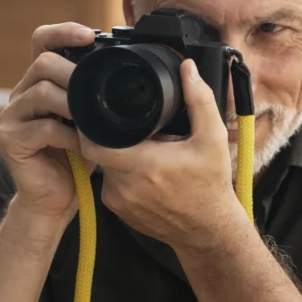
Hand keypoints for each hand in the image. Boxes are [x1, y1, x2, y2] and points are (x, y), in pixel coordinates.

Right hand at [0, 22, 95, 220]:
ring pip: (41, 92)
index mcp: (39, 83)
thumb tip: (127, 74)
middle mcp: (20, 95)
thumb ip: (95, 96)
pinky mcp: (10, 140)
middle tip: (97, 90)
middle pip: (42, 63)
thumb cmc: (75, 159)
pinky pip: (42, 128)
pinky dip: (68, 135)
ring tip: (93, 120)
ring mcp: (11, 117)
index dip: (63, 31)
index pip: (42, 42)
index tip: (89, 34)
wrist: (54, 199)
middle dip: (74, 73)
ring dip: (74, 105)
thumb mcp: (90, 120)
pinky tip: (82, 145)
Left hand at [79, 59, 248, 249]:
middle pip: (98, 150)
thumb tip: (187, 69)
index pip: (93, 142)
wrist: (208, 232)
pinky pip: (109, 183)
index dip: (90, 124)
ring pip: (104, 166)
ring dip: (117, 154)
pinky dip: (121, 173)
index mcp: (141, 165)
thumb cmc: (210, 186)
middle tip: (129, 127)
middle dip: (110, 136)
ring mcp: (117, 201)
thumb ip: (199, 100)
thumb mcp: (211, 139)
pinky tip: (141, 169)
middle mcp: (123, 185)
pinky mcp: (117, 211)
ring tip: (141, 148)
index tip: (98, 109)